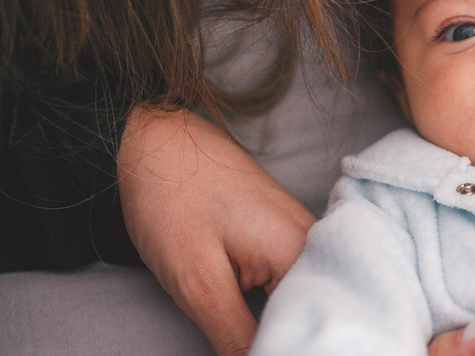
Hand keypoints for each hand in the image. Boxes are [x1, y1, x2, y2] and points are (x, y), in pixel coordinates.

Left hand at [118, 105, 316, 355]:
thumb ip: (235, 334)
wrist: (156, 139)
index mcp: (303, 249)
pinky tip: (261, 324)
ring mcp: (303, 234)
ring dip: (287, 324)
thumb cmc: (172, 200)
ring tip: (250, 337)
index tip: (256, 350)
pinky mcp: (286, 235)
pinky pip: (298, 282)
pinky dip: (281, 307)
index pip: (317, 322)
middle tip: (243, 345)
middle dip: (293, 335)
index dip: (293, 345)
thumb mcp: (198, 281)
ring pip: (307, 299)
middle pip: (319, 311)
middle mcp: (317, 239)